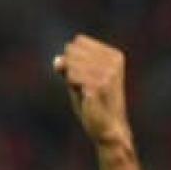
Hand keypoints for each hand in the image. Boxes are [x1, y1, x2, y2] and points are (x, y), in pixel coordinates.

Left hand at [53, 35, 131, 149]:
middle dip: (70, 68)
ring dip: (71, 79)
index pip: (78, 41)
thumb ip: (68, 67)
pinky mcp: (98, 85)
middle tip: (84, 85)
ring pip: (70, 63)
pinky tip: (85, 96)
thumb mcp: (78, 80)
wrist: (106, 128)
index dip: (71, 58)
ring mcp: (107, 73)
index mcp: (114, 55)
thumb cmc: (92, 104)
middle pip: (72, 50)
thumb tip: (56, 60)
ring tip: (86, 91)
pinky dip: (72, 86)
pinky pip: (71, 76)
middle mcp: (113, 61)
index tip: (83, 75)